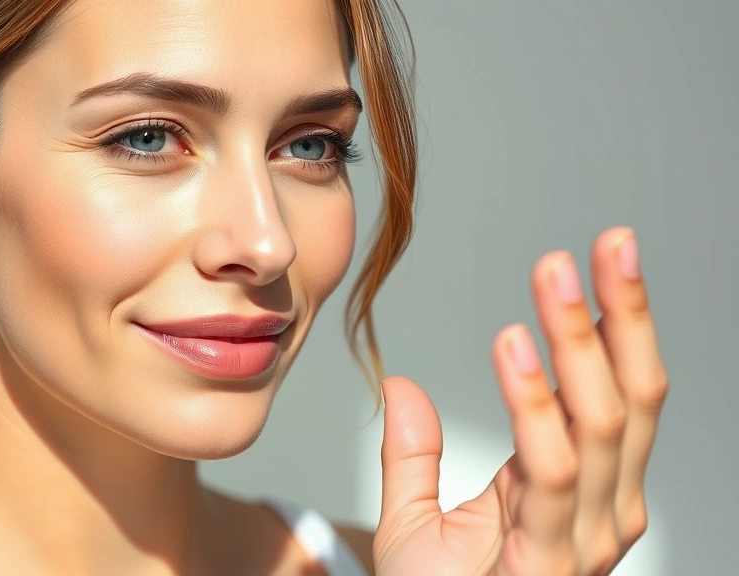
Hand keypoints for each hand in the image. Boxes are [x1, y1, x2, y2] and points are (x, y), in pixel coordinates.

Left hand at [373, 227, 667, 575]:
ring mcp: (585, 542)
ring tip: (554, 274)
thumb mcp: (418, 524)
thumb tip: (402, 385)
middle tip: (605, 243)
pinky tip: (513, 344)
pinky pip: (550, 470)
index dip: (617, 325)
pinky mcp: (551, 563)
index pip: (617, 394)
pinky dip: (535, 403)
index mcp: (580, 493)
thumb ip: (413, 456)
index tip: (599, 258)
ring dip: (582, 341)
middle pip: (629, 400)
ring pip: (600, 423)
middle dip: (621, 317)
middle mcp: (601, 513)